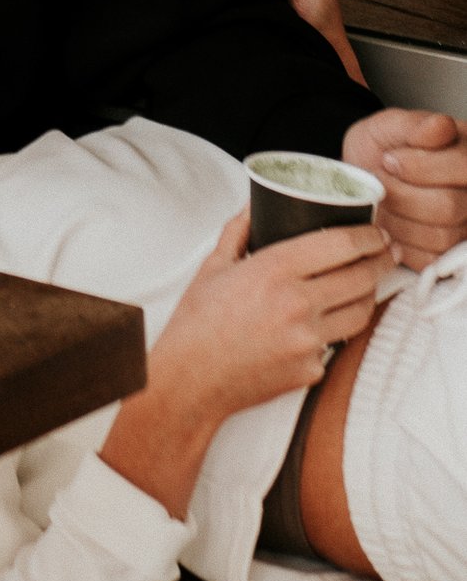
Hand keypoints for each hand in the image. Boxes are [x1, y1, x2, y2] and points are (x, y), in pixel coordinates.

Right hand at [101, 213, 383, 514]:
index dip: (367, 236)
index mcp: (274, 270)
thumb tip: (254, 203)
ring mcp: (309, 342)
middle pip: (361, 278)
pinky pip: (336, 344)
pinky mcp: (312, 370)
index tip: (377, 231)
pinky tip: (329, 320)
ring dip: (370, 294)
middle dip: (381, 261)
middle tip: (387, 251)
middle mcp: (298, 305)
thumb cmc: (198, 320)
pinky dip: (337, 330)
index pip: (340, 246)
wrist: (193, 377)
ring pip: (360, 313)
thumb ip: (238, 230)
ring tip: (369, 282)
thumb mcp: (214, 265)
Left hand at [346, 106, 466, 267]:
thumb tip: (440, 126)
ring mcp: (464, 227)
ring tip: (382, 201)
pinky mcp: (446, 254)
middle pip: (449, 207)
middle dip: (401, 195)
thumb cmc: (382, 148)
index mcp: (466, 153)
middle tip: (379, 181)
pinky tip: (389, 222)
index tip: (389, 159)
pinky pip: (429, 259)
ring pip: (439, 236)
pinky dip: (400, 242)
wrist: (365, 174)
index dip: (421, 167)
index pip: (463, 166)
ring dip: (398, 219)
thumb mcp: (389, 126)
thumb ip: (414, 126)